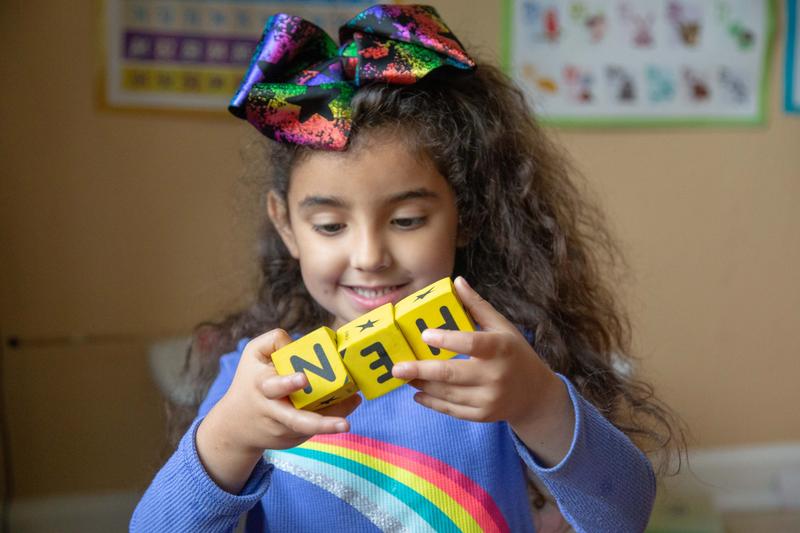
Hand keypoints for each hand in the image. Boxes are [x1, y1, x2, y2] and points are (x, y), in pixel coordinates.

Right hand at [197, 329, 360, 492]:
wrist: (235, 424)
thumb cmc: (250, 380)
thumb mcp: (252, 354)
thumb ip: (274, 341)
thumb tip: (302, 343)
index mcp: (262, 386)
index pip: (274, 386)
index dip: (288, 383)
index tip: (304, 378)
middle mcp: (273, 411)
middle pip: (295, 420)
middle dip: (320, 423)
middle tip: (344, 424)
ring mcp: (283, 429)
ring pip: (309, 427)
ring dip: (331, 425)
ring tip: (347, 423)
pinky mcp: (291, 439)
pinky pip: (313, 431)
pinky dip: (329, 422)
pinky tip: (344, 414)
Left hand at [391, 277, 573, 465]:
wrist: (535, 394)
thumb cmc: (514, 353)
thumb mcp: (502, 327)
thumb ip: (477, 306)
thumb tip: (457, 281)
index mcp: (500, 348)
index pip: (470, 343)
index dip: (447, 340)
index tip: (424, 335)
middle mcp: (495, 375)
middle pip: (451, 374)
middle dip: (420, 370)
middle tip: (396, 367)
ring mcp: (489, 398)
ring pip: (447, 393)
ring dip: (421, 385)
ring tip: (402, 375)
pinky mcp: (483, 415)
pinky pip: (452, 410)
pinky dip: (432, 402)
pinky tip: (417, 393)